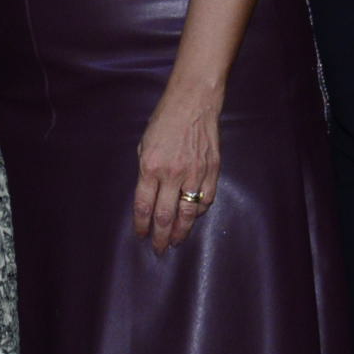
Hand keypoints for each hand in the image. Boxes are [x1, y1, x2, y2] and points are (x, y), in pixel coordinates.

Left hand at [133, 82, 222, 251]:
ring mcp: (194, 174)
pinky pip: (205, 200)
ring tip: (176, 242)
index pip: (143, 206)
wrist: (193, 104)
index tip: (141, 235)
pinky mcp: (211, 171)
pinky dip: (198, 212)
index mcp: (150, 168)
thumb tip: (149, 196)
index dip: (141, 225)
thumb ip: (146, 172)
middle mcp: (172, 175)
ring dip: (181, 231)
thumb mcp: (144, 146)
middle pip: (165, 216)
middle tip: (159, 249)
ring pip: (188, 213)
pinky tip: (192, 217)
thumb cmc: (164, 121)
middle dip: (161, 237)